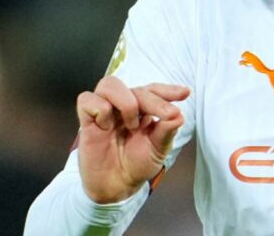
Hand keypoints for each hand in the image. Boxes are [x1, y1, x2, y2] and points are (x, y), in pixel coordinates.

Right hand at [75, 75, 190, 202]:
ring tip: (132, 125)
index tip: (186, 93)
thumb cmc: (137, 165)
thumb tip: (179, 115)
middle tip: (166, 114)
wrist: (116, 188)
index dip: (168, 89)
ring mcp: (105, 112)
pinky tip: (106, 127)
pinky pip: (86, 100)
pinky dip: (100, 108)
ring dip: (126, 101)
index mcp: (143, 109)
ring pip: (109, 84)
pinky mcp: (87, 122)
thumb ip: (166, 131)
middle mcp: (124, 106)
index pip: (153, 90)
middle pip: (136, 87)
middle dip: (154, 100)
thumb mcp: (158, 150)